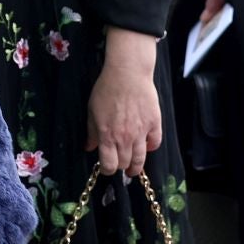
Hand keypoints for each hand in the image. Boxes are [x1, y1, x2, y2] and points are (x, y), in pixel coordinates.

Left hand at [84, 30, 160, 177]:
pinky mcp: (154, 124)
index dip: (107, 170)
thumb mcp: (92, 110)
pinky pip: (155, 143)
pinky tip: (146, 146)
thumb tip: (89, 148)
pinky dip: (150, 147)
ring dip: (136, 166)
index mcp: (108, 135)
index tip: (107, 168)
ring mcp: (142, 132)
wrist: (127, 73)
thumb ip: (92, 132)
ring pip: (141, 159)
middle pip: (125, 163)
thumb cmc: (106, 89)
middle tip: (120, 164)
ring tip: (133, 168)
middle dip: (121, 167)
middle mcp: (125, 137)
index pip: (109, 164)